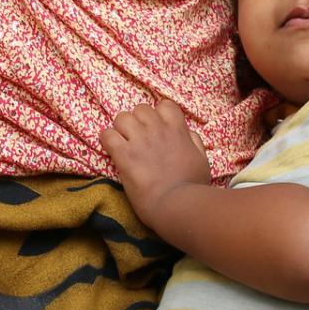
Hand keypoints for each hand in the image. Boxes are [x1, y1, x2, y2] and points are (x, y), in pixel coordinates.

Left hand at [100, 100, 211, 222]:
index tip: (156, 127)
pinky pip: (107, 135)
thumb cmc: (193, 186)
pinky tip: (112, 150)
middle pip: (140, 109)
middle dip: (137, 121)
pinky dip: (106, 140)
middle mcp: (157, 130)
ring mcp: (139, 140)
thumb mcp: (201, 159)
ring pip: (121, 117)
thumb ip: (193, 141)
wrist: (177, 204)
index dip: (158, 114)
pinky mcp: (124, 154)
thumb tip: (186, 132)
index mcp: (177, 130)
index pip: (164, 105)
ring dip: (121, 128)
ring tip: (123, 142)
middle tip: (137, 138)